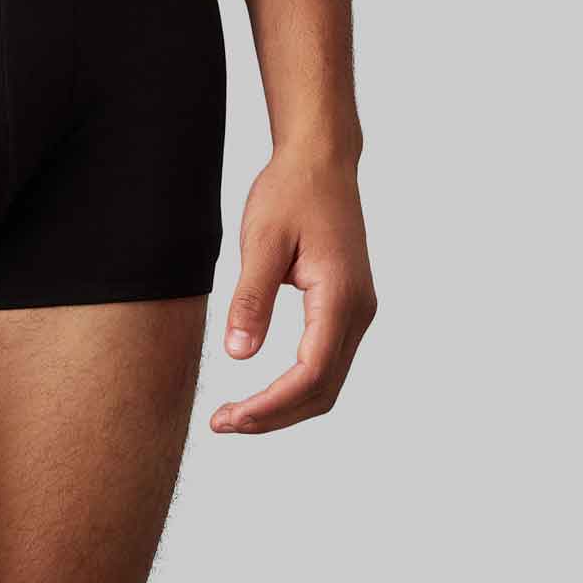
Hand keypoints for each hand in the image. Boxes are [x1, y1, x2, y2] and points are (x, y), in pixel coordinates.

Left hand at [211, 145, 376, 433]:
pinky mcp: (348, 306)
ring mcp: (358, 311)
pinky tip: (265, 389)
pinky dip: (297, 385)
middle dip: (274, 416)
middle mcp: (359, 311)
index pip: (309, 375)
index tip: (228, 418)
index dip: (269, 406)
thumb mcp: (262, 240)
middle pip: (322, 390)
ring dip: (286, 406)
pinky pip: (327, 361)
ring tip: (238, 414)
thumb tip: (237, 355)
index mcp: (340, 297)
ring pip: (327, 381)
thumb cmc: (292, 191)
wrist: (321, 159)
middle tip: (223, 423)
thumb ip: (251, 299)